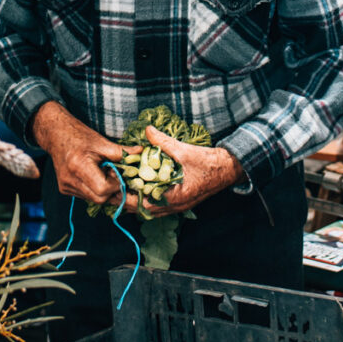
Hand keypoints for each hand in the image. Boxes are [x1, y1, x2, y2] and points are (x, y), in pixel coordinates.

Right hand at [32, 101, 139, 205]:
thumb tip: (142, 153)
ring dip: (107, 191)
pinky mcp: (65, 189)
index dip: (117, 184)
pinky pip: (87, 196)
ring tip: (110, 175)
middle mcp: (69, 181)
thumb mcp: (102, 141)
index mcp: (78, 166)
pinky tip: (101, 178)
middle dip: (114, 190)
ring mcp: (66, 187)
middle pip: (100, 198)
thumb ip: (122, 152)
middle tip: (121, 177)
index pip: (103, 188)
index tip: (122, 174)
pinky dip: (97, 190)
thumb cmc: (79, 135)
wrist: (56, 134)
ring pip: (95, 200)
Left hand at [120, 125, 244, 217]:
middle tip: (114, 187)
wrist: (228, 169)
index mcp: (174, 196)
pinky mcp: (181, 202)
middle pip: (143, 210)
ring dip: (136, 201)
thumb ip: (163, 142)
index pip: (142, 202)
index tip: (115, 183)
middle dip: (128, 199)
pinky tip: (141, 190)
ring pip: (150, 210)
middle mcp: (175, 206)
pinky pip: (159, 207)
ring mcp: (178, 206)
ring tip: (123, 189)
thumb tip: (147, 130)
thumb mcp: (184, 150)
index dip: (126, 194)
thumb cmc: (208, 162)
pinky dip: (147, 201)